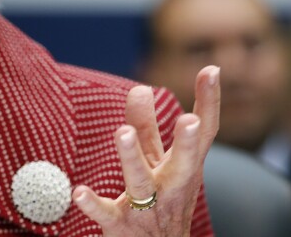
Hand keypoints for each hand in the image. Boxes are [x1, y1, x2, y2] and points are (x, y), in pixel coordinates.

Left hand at [73, 66, 219, 236]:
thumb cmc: (159, 201)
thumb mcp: (156, 163)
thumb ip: (147, 128)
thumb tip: (140, 88)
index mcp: (182, 167)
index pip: (203, 133)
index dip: (209, 102)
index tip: (211, 69)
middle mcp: (171, 186)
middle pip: (184, 164)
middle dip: (187, 143)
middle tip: (189, 120)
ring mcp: (148, 207)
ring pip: (142, 183)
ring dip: (132, 157)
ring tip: (122, 133)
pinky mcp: (122, 225)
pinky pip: (107, 214)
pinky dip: (93, 204)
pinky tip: (79, 192)